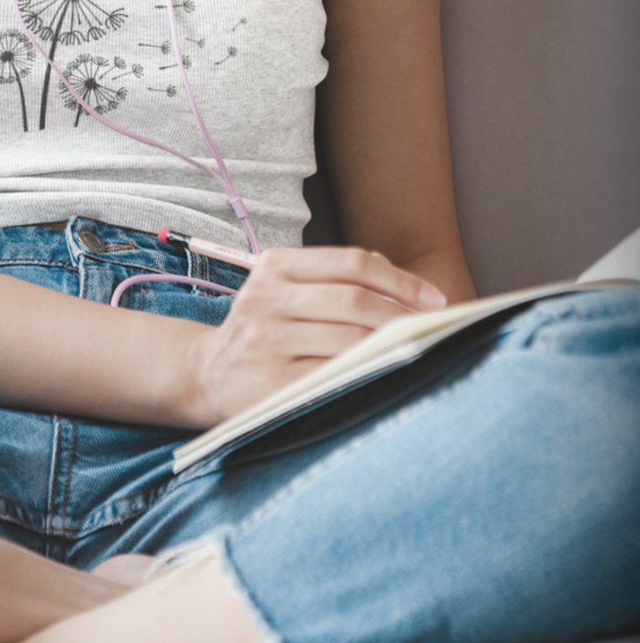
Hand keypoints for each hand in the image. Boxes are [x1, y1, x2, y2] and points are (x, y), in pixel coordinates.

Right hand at [180, 246, 446, 425]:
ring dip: (393, 347)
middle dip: (404, 317)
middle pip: (354, 300)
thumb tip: (406, 288)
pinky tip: (386, 375)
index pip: (351, 263)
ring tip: (418, 352)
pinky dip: (368, 373)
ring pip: (349, 339)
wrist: (206, 373)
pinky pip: (335, 374)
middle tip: (435, 331)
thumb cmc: (263, 330)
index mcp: (274, 265)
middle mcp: (266, 296)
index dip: (401, 280)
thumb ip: (334, 281)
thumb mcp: (284, 291)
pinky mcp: (272, 378)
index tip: (435, 300)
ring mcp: (265, 338)